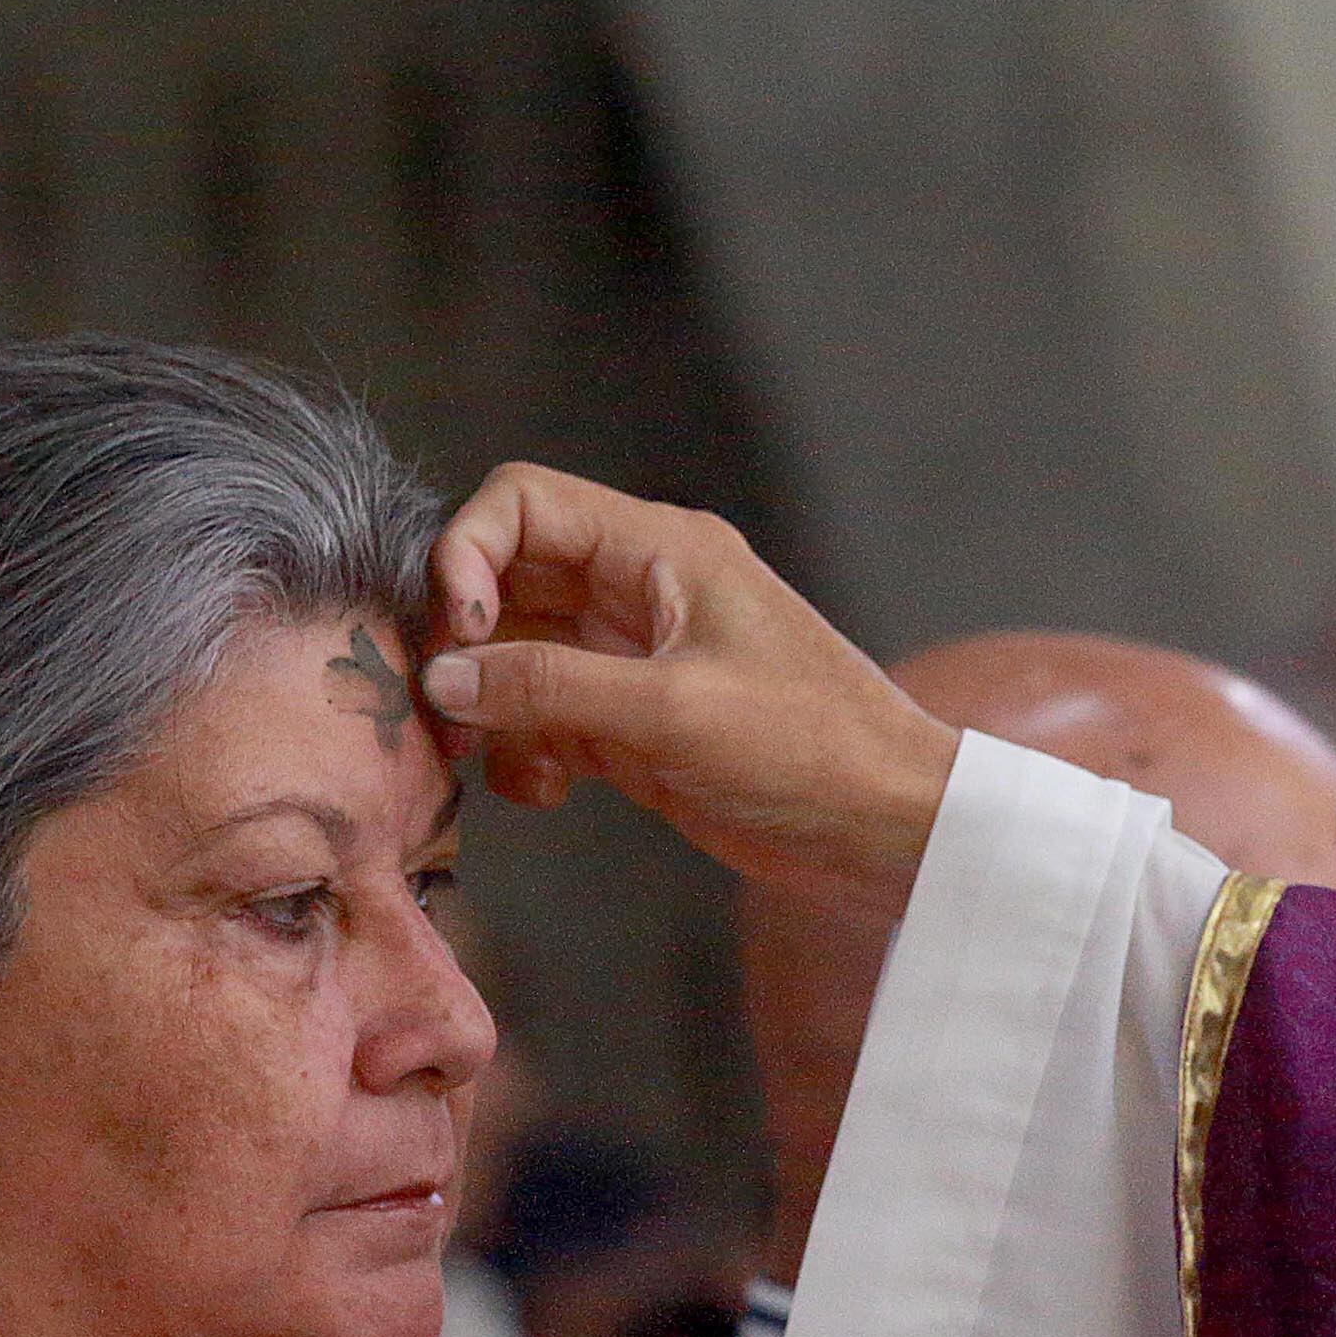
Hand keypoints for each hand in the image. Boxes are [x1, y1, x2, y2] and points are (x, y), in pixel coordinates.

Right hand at [420, 463, 961, 917]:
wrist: (893, 833)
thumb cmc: (815, 751)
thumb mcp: (674, 712)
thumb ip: (550, 689)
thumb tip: (445, 677)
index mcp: (663, 551)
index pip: (524, 503)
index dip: (468, 553)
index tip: (462, 632)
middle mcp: (643, 593)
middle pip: (507, 581)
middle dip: (463, 639)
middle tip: (441, 705)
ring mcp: (638, 662)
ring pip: (519, 657)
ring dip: (486, 704)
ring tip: (475, 758)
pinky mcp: (639, 730)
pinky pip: (549, 720)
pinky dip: (526, 752)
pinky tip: (545, 791)